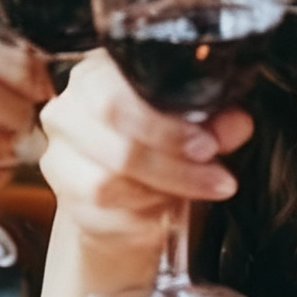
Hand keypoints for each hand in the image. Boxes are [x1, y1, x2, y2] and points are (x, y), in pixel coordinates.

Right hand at [37, 52, 251, 273]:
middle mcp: (68, 113)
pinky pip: (105, 216)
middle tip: (216, 176)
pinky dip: (143, 218)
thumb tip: (235, 123)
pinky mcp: (66, 201)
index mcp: (95, 77)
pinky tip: (167, 212)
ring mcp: (60, 158)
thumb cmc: (156, 145)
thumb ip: (215, 120)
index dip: (166, 126)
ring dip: (165, 193)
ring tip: (199, 192)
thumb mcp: (192, 123)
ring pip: (109, 184)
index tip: (209, 146)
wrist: (124, 194)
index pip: (116, 96)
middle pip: (118, 145)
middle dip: (175, 166)